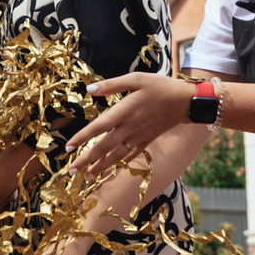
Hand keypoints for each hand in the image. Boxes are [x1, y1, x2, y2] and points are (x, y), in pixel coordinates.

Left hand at [69, 73, 196, 174]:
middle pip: (104, 147)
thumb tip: (89, 89)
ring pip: (117, 155)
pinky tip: (113, 167)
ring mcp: (139, 136)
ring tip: (88, 174)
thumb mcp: (135, 79)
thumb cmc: (159, 87)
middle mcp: (129, 128)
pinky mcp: (147, 140)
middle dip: (87, 159)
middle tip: (71, 170)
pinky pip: (132, 154)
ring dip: (101, 166)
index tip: (68, 148)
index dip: (82, 138)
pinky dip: (121, 162)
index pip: (98, 127)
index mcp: (123, 112)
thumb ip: (111, 85)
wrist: (186, 101)